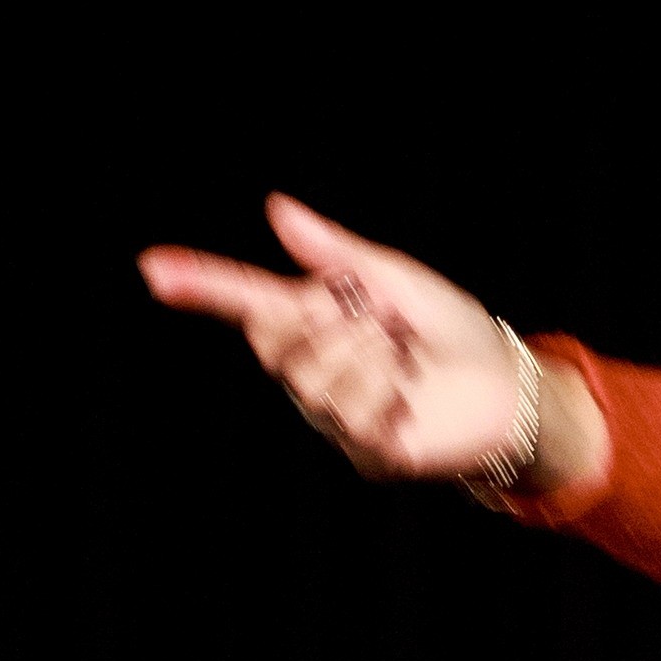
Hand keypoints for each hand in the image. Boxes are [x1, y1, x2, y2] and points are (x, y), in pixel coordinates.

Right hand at [139, 195, 602, 487]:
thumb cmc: (452, 329)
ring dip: (367, 355)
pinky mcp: (362, 452)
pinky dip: (387, 391)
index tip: (153, 267)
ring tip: (402, 360)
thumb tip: (276, 209)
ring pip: (315, 376)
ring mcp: (333, 416)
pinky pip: (351, 412)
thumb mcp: (393, 277)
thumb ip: (333, 251)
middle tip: (377, 321)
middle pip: (275, 338)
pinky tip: (408, 396)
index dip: (200, 286)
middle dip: (324, 318)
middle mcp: (313, 371)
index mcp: (315, 321)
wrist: (507, 385)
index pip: (245, 302)